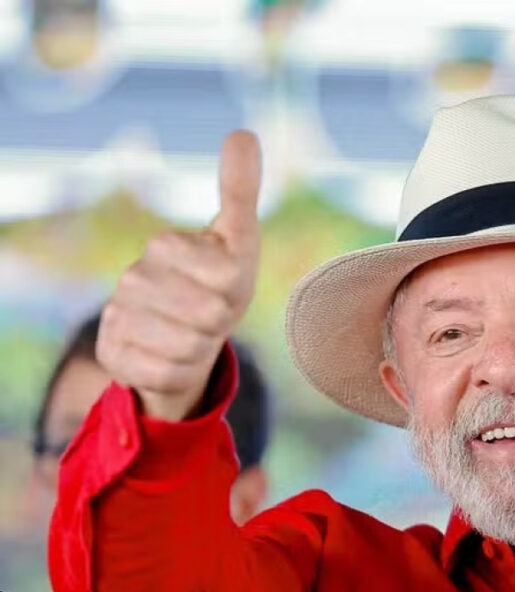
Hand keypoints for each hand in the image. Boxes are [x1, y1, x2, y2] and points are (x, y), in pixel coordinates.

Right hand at [97, 131, 261, 420]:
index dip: (236, 289)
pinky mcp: (112, 355)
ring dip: (201, 349)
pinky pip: (167, 375)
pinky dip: (179, 373)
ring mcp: (117, 316)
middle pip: (210, 316)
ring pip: (188, 348)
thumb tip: (242, 132)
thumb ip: (240, 188)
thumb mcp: (240, 241)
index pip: (227, 275)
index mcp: (166, 246)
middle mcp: (133, 277)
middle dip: (222, 323)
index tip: (224, 284)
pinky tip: (169, 357)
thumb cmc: (218, 286)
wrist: (183, 340)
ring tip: (191, 335)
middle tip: (210, 315)